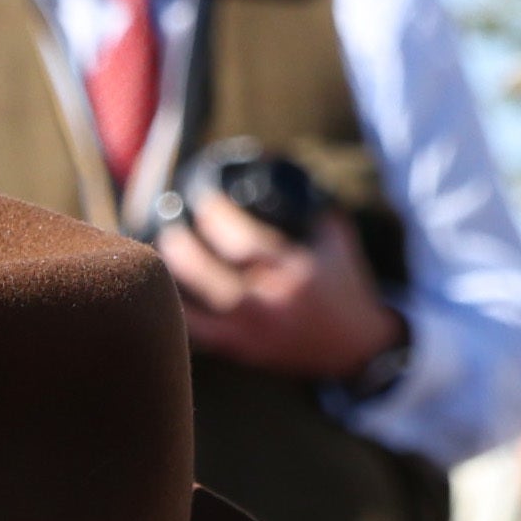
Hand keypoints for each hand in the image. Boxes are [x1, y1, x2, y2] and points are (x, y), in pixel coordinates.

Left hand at [163, 196, 396, 381]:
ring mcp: (256, 331)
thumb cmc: (345, 286)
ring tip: (161, 246)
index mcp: (295, 271)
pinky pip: (203, 335)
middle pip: (214, 274)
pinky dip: (181, 313)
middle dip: (186, 244)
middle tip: (171, 217)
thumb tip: (272, 169)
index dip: (216, 216)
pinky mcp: (247, 351)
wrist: (358, 348)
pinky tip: (163, 291)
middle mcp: (272, 303)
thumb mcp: (335, 239)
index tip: (202, 196)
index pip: (245, 241)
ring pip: (202, 307)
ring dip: (176, 276)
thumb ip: (308, 207)